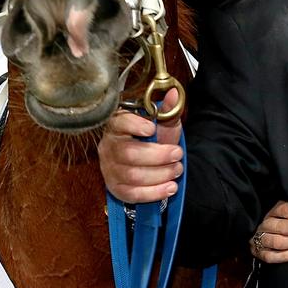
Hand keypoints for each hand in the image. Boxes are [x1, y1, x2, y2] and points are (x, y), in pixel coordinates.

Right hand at [98, 88, 183, 203]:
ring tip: (177, 170)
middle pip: (129, 153)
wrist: (151, 162)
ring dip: (160, 174)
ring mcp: (110, 169)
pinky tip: (169, 187)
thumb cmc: (154, 140)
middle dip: (158, 156)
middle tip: (178, 154)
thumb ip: (168, 110)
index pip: (119, 123)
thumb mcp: (163, 124)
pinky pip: (133, 193)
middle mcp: (109, 147)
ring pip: (132, 175)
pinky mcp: (116, 188)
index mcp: (118, 126)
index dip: (134, 125)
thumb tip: (174, 94)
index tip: (152, 128)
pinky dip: (154, 192)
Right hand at [250, 200, 287, 262]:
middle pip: (282, 227)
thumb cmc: (286, 226)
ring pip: (277, 242)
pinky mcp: (259, 253)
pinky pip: (270, 257)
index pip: (285, 210)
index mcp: (273, 212)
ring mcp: (260, 239)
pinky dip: (286, 256)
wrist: (270, 236)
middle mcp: (266, 224)